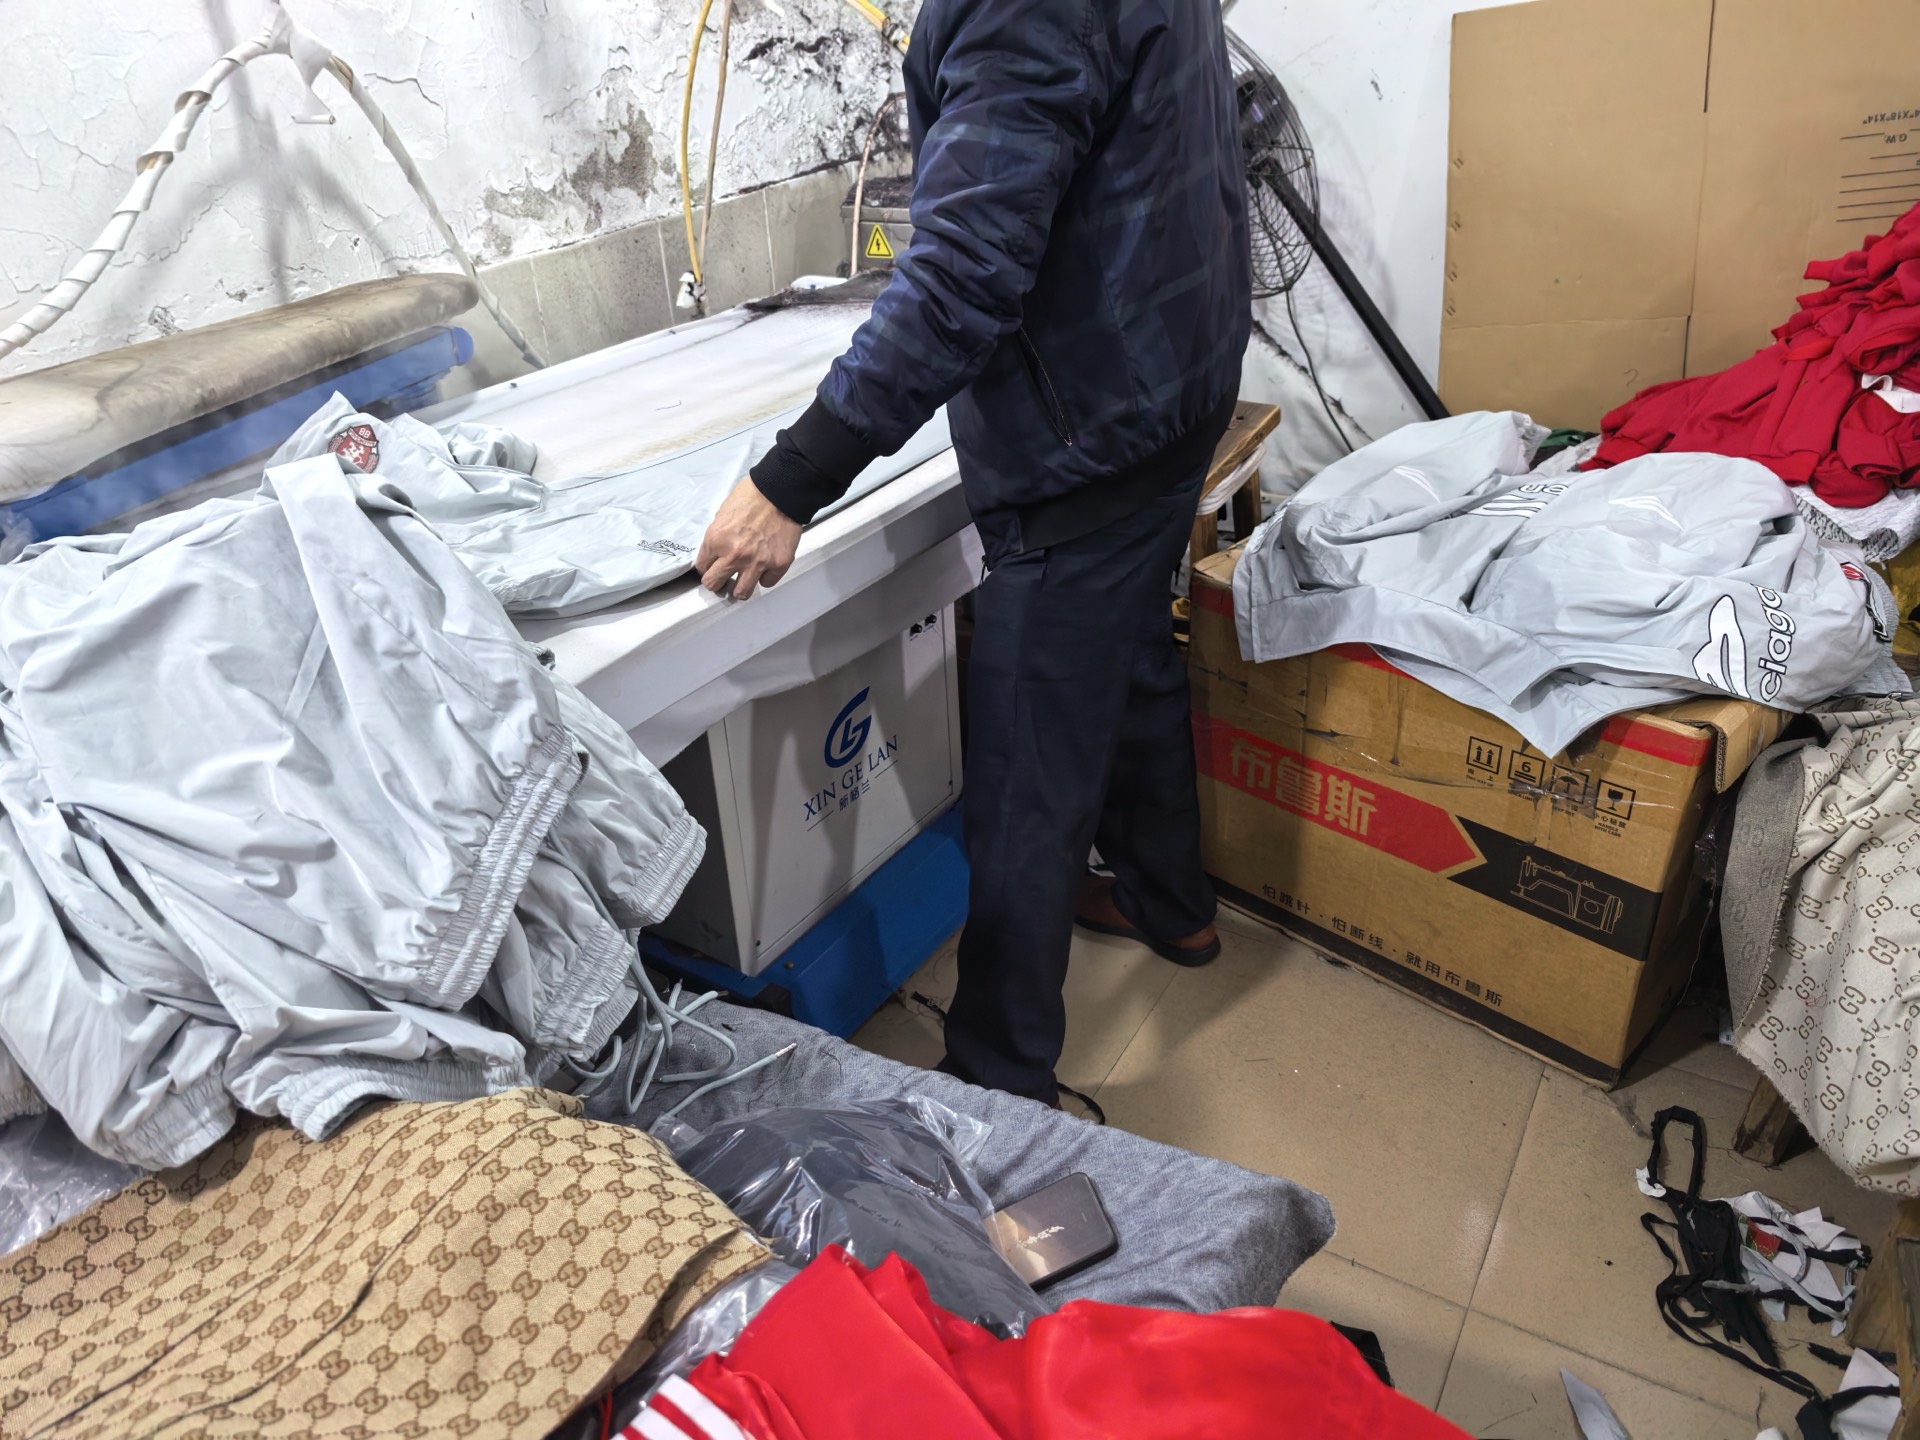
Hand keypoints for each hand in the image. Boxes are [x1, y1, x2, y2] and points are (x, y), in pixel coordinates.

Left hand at [695, 478, 802, 600]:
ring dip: (740, 586)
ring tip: (744, 579)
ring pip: (741, 593)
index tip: (713, 564)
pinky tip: (765, 565)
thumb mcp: (723, 513)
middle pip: (714, 584)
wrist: (781, 490)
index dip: (707, 566)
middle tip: (723, 577)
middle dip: (717, 581)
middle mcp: (734, 555)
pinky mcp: (778, 563)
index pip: (702, 567)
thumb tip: (716, 553)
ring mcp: (758, 562)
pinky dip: (765, 576)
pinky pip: (767, 582)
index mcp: (716, 540)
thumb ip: (718, 537)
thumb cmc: (753, 495)